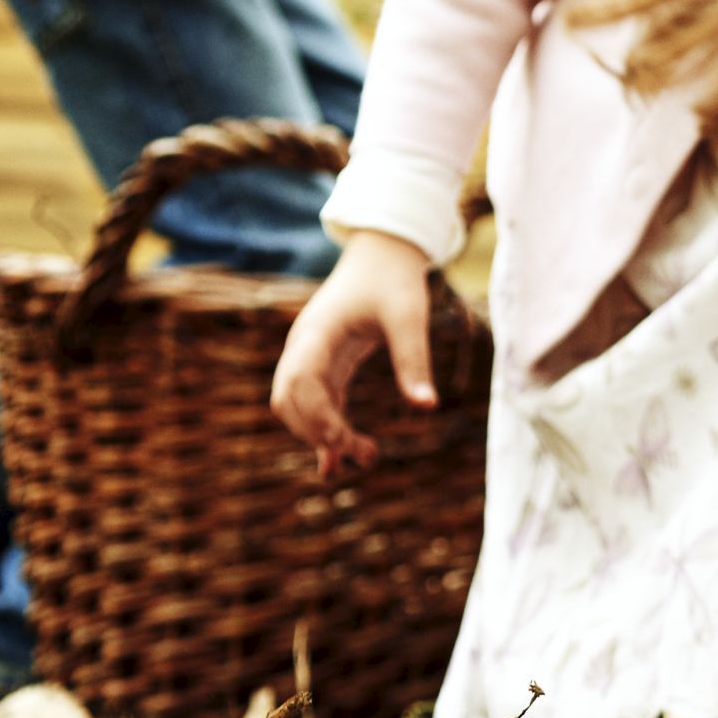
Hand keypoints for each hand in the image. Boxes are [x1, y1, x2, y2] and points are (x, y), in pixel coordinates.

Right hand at [273, 230, 438, 477]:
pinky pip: (319, 404)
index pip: (299, 382)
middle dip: (319, 433)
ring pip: (300, 408)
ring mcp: (310, 358)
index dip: (315, 415)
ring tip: (368, 458)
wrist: (382, 256)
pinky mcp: (326, 366)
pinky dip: (327, 431)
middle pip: (290, 402)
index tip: (345, 441)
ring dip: (324, 436)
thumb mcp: (408, 317)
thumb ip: (414, 359)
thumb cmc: (394, 280)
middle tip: (366, 454)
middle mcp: (304, 348)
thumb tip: (427, 406)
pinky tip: (340, 461)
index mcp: (316, 332)